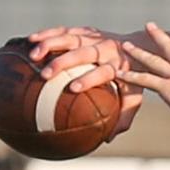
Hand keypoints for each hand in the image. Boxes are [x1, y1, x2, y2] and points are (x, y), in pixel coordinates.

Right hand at [27, 25, 142, 137]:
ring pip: (71, 38)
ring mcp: (95, 38)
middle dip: (63, 62)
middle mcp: (106, 49)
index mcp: (118, 67)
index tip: (73, 88)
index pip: (103, 72)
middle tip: (46, 75)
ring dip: (51, 44)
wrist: (139, 48)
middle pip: (83, 53)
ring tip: (33, 55)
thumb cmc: (132, 80)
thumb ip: (123, 118)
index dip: (89, 79)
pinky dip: (48, 34)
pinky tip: (31, 41)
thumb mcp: (133, 98)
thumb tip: (107, 139)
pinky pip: (64, 31)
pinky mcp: (85, 31)